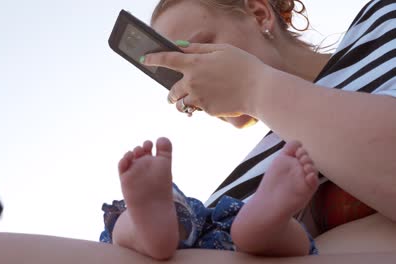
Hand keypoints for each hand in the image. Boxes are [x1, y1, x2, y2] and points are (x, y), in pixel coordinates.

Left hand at [142, 43, 268, 117]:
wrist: (259, 90)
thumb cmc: (243, 66)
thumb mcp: (222, 50)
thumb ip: (199, 49)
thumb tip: (181, 47)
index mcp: (194, 64)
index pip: (167, 60)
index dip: (153, 59)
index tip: (144, 59)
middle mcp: (192, 82)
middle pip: (172, 90)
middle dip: (171, 93)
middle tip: (172, 94)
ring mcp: (199, 98)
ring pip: (181, 104)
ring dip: (181, 103)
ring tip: (189, 101)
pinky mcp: (207, 110)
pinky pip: (198, 109)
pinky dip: (200, 106)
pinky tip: (211, 102)